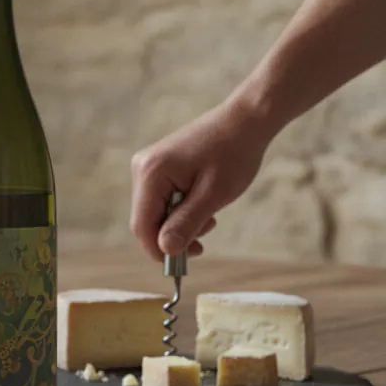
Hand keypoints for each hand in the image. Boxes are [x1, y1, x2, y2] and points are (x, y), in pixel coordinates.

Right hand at [129, 99, 272, 261]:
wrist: (245, 121)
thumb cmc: (233, 154)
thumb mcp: (213, 195)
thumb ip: (186, 223)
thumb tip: (164, 250)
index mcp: (150, 173)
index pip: (142, 225)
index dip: (158, 250)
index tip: (182, 264)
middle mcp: (141, 168)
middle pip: (145, 220)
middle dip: (171, 237)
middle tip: (202, 244)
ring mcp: (148, 166)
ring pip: (154, 212)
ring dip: (179, 224)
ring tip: (210, 219)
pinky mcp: (158, 167)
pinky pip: (161, 200)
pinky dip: (180, 211)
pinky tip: (202, 206)